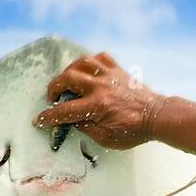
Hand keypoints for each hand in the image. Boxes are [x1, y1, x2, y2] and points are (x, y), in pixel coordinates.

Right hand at [33, 51, 166, 149]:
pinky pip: (99, 57)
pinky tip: (87, 70)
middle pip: (67, 79)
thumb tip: (71, 120)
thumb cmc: (133, 130)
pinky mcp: (118, 69)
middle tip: (53, 97)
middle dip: (54, 88)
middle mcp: (100, 87)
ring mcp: (109, 75)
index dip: (49, 117)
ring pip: (81, 63)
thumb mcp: (106, 138)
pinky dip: (89, 62)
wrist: (156, 116)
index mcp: (97, 106)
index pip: (64, 111)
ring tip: (67, 81)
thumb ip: (85, 128)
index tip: (39, 119)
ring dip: (69, 71)